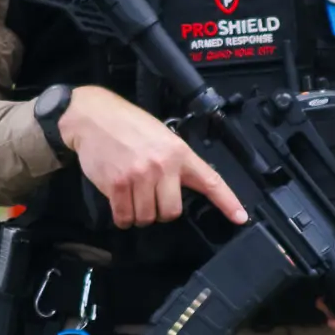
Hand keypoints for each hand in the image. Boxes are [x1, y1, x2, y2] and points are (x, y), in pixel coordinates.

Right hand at [59, 85, 247, 231]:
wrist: (93, 116)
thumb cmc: (128, 125)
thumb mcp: (161, 135)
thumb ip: (175, 161)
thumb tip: (184, 186)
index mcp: (179, 153)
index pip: (211, 181)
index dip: (228, 202)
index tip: (241, 217)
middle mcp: (163, 166)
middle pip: (172, 212)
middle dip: (160, 210)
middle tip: (150, 196)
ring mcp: (140, 176)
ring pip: (147, 217)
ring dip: (139, 214)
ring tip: (133, 195)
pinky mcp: (117, 185)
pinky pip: (125, 216)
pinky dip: (122, 216)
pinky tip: (120, 203)